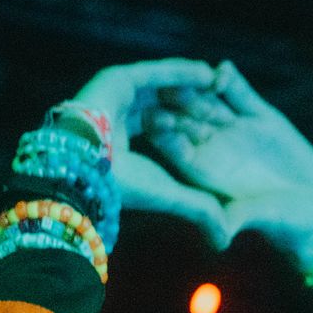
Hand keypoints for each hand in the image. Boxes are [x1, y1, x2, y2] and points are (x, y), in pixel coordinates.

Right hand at [68, 60, 231, 247]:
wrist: (86, 165)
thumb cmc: (124, 185)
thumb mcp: (170, 197)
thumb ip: (200, 211)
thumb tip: (226, 241)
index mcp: (122, 147)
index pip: (165, 134)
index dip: (194, 132)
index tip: (224, 133)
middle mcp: (117, 120)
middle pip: (166, 109)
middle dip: (197, 111)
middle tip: (226, 115)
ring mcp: (115, 98)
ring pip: (162, 88)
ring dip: (192, 89)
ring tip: (221, 88)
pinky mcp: (115, 79)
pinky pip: (156, 72)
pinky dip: (182, 71)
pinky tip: (207, 74)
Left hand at [137, 62, 312, 270]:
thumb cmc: (285, 224)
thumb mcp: (261, 217)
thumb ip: (240, 217)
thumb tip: (221, 234)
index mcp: (202, 172)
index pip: (174, 147)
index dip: (163, 132)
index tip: (153, 118)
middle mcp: (213, 148)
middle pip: (187, 118)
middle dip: (176, 102)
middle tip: (164, 86)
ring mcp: (235, 130)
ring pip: (211, 101)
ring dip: (202, 86)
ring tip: (195, 73)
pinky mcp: (261, 117)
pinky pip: (240, 94)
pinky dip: (232, 81)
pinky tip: (223, 69)